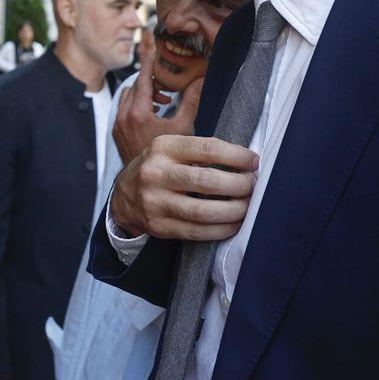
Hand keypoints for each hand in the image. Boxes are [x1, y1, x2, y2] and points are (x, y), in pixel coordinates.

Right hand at [110, 134, 258, 240]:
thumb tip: (247, 161)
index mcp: (162, 147)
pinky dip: (221, 229)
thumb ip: (201, 150)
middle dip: (239, 185)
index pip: (207, 149)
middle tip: (253, 185)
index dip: (237, 156)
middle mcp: (155, 173)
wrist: (125, 194)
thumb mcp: (172, 148)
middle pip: (207, 181)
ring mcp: (155, 202)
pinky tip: (234, 223)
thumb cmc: (160, 167)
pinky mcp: (159, 226)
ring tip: (247, 206)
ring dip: (234, 210)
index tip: (253, 161)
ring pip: (203, 211)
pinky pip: (197, 231)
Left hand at [112, 38, 203, 162]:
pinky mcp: (117, 133)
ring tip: (163, 100)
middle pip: (134, 87)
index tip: (153, 49)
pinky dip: (137, 106)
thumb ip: (191, 101)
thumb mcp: (183, 127)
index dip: (148, 63)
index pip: (142, 79)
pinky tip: (154, 113)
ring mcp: (118, 126)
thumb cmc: (169, 157)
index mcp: (137, 113)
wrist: (150, 181)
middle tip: (167, 84)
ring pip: (127, 98)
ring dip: (143, 94)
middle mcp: (123, 117)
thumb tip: (200, 79)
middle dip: (149, 81)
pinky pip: (124, 110)